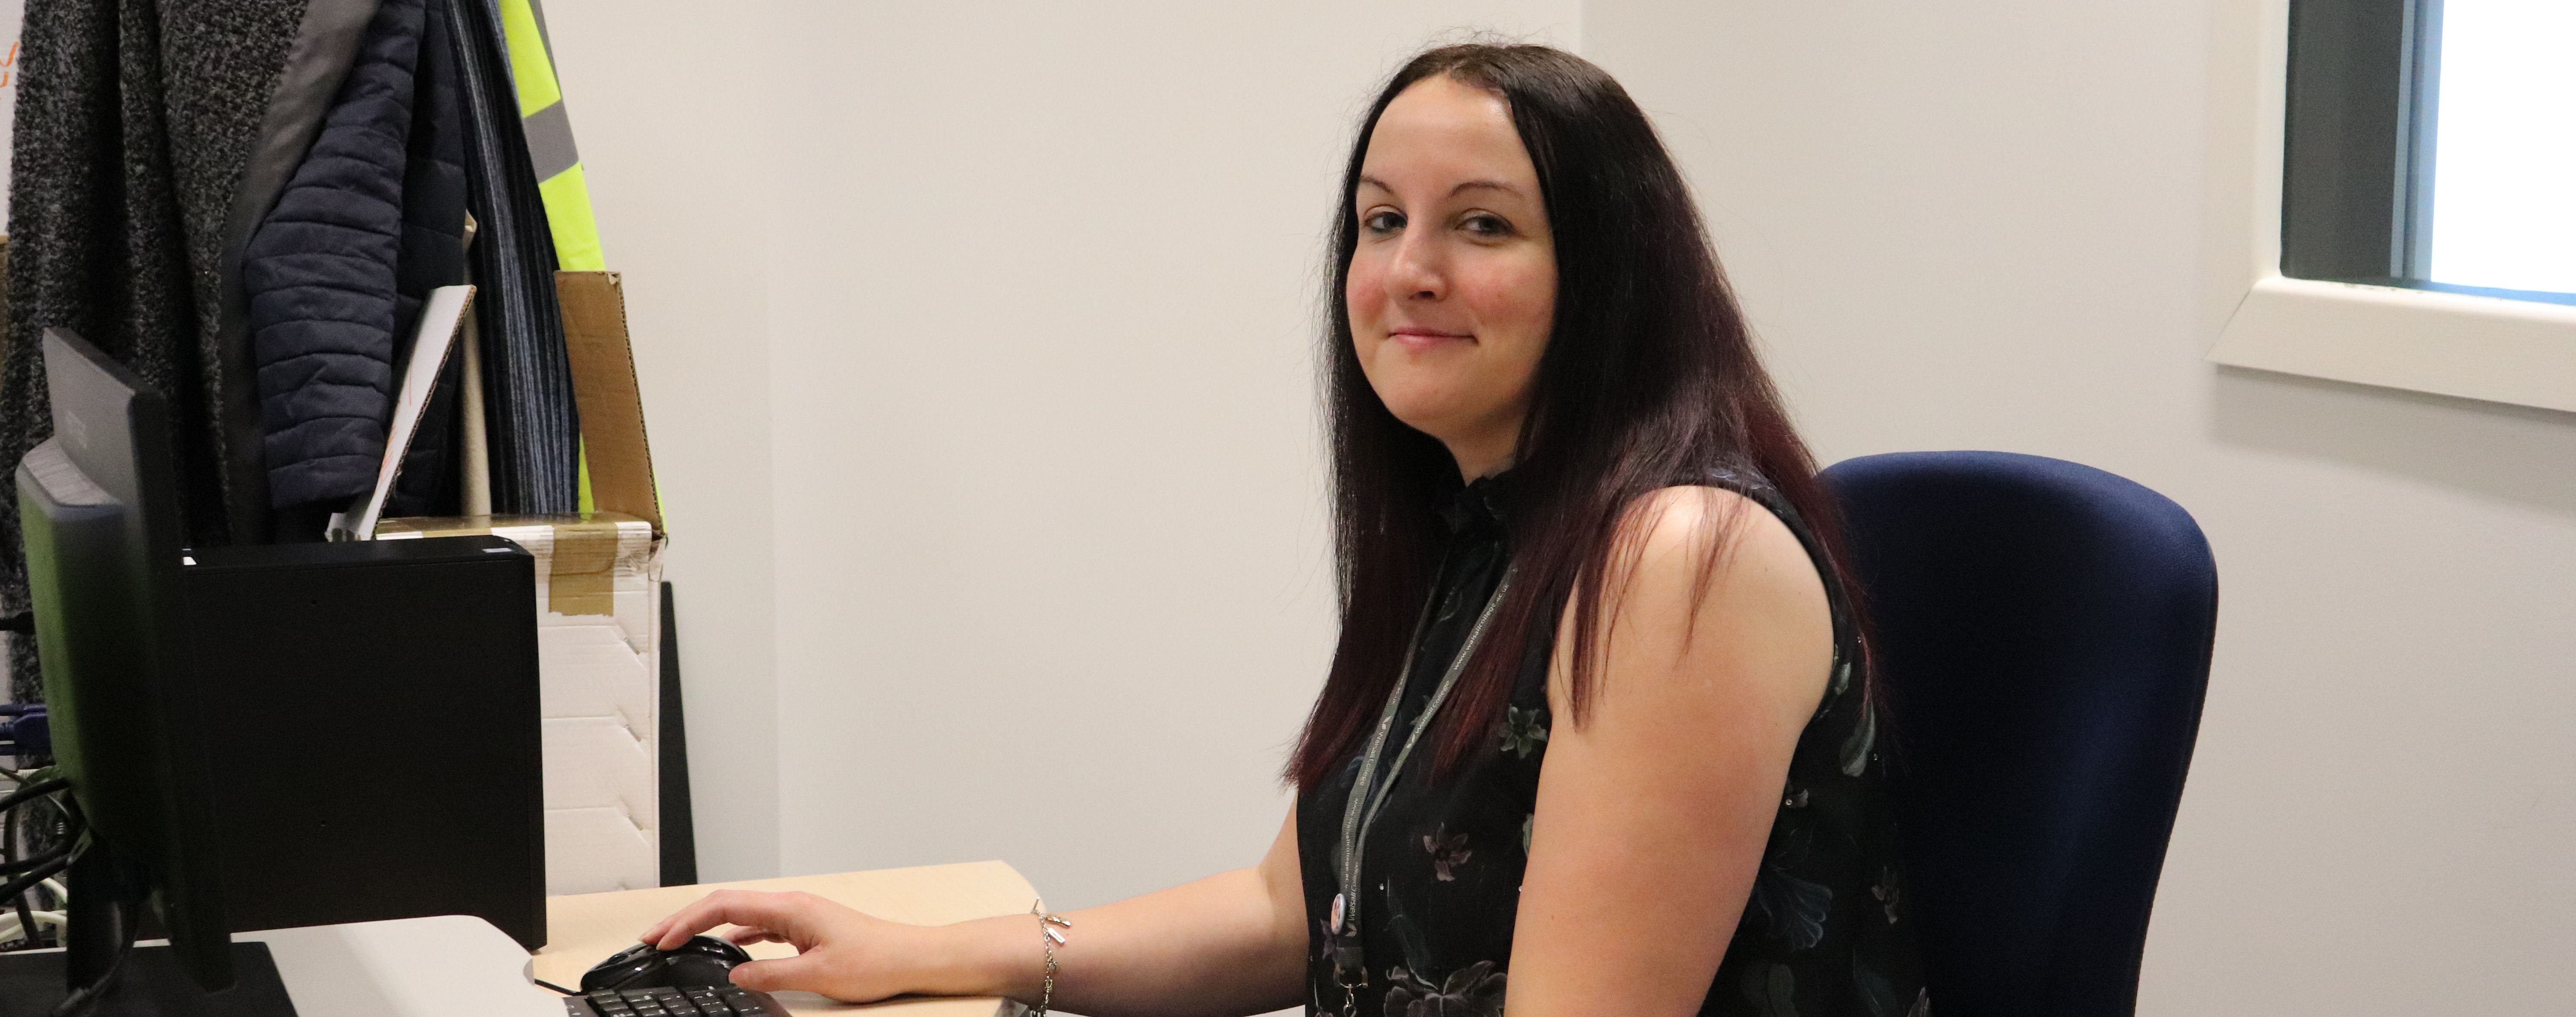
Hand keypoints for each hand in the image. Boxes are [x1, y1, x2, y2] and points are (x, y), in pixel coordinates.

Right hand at [638, 890, 942, 1001]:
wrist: (911, 957)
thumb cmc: (875, 960)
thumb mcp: (816, 975)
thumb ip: (771, 975)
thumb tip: (736, 977)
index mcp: (790, 908)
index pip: (725, 906)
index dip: (688, 921)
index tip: (662, 938)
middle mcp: (792, 906)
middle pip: (727, 905)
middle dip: (687, 920)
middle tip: (655, 937)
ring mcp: (799, 916)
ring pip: (742, 916)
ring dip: (709, 929)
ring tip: (680, 942)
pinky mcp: (806, 929)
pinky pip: (761, 928)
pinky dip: (736, 937)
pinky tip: (727, 952)